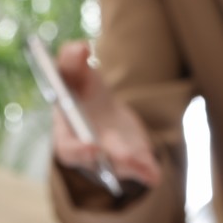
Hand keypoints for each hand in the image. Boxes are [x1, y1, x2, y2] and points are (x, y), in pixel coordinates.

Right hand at [51, 41, 161, 188]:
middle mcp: (87, 153)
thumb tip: (80, 48)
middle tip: (128, 158)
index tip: (93, 148)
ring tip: (149, 170)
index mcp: (67, 133)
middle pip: (99, 162)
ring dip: (134, 168)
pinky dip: (147, 171)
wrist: (99, 106)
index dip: (79, 151)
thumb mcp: (73, 71)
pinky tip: (155, 174)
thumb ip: (71, 60)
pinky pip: (138, 168)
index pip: (68, 149)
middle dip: (114, 159)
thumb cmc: (78, 89)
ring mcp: (109, 159)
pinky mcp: (129, 159)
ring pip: (120, 168)